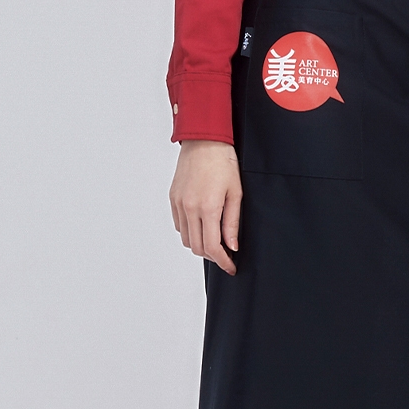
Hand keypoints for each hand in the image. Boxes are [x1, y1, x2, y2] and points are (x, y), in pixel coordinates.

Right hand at [170, 140, 241, 275]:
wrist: (204, 141)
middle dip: (212, 256)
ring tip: (214, 240)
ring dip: (200, 245)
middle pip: (197, 248)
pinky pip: (179, 225)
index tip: (231, 267)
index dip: (222, 262)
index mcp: (207, 208)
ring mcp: (178, 204)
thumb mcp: (235, 193)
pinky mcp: (173, 199)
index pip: (212, 247)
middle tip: (226, 254)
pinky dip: (189, 232)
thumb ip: (232, 222)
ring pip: (186, 239)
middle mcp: (189, 208)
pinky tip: (202, 226)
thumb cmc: (224, 163)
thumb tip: (232, 246)